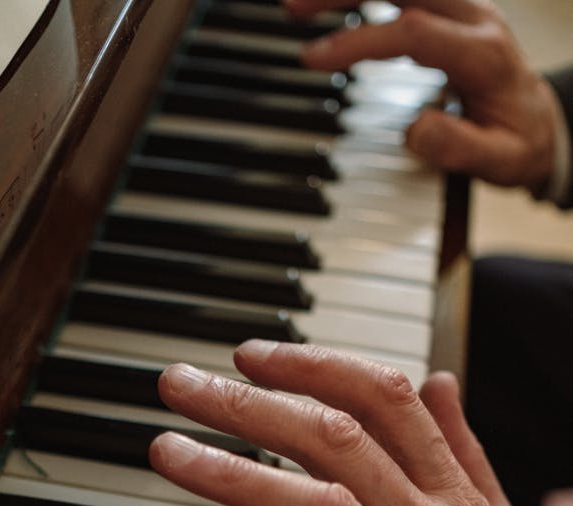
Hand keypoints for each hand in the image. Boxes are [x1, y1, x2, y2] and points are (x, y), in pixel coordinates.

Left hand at [149, 342, 554, 505]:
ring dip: (238, 476)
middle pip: (337, 442)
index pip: (385, 401)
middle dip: (252, 405)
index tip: (251, 356)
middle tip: (180, 385)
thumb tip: (438, 379)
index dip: (314, 366)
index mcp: (457, 497)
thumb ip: (462, 452)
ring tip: (170, 453)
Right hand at [284, 0, 558, 190]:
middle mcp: (474, 18)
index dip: (360, 41)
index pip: (413, 32)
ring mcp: (462, 8)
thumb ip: (459, 149)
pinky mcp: (448, 9)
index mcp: (483, 54)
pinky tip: (329, 4)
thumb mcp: (500, 162)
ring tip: (298, 6)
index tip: (315, 59)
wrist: (539, 122)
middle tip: (293, 9)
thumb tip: (415, 130)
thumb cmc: (516, 143)